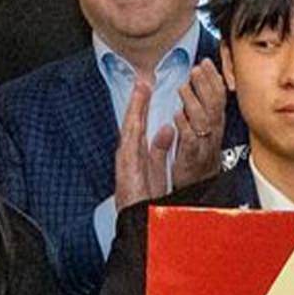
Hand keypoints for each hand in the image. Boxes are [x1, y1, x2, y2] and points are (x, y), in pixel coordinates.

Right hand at [114, 74, 170, 207]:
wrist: (137, 215)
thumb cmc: (145, 196)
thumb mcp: (155, 167)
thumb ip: (160, 148)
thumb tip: (167, 129)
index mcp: (135, 152)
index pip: (140, 123)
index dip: (143, 104)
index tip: (147, 86)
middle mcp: (129, 152)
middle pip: (133, 120)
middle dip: (138, 99)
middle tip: (143, 79)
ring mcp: (126, 157)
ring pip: (130, 126)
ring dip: (135, 106)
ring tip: (141, 87)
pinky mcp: (126, 163)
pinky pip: (131, 140)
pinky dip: (134, 125)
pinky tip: (137, 111)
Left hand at [166, 59, 229, 188]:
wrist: (199, 191)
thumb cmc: (197, 162)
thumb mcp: (202, 134)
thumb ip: (197, 114)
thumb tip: (191, 93)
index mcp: (214, 126)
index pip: (218, 98)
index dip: (213, 79)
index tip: (206, 63)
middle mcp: (213, 135)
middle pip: (214, 105)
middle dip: (206, 85)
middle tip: (197, 69)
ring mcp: (204, 147)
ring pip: (204, 121)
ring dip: (194, 102)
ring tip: (184, 87)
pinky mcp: (192, 159)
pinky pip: (191, 141)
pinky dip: (185, 126)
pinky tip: (177, 115)